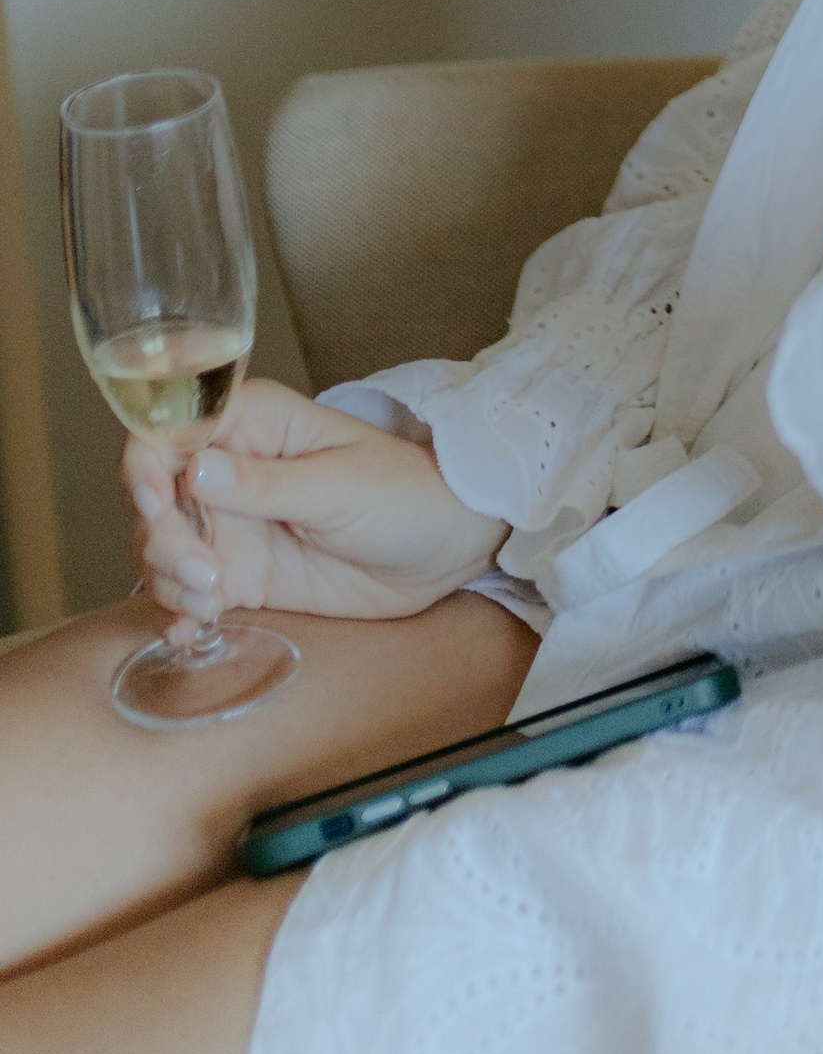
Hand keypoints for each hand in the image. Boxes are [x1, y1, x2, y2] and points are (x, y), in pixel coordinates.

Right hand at [125, 377, 510, 628]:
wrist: (444, 548)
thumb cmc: (406, 493)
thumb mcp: (341, 486)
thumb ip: (267, 483)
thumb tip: (196, 468)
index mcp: (253, 422)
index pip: (171, 430)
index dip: (147, 465)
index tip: (157, 504)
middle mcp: (228, 469)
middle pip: (154, 497)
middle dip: (162, 538)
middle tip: (205, 574)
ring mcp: (230, 524)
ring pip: (160, 547)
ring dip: (167, 579)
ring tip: (210, 601)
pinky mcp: (239, 573)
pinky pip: (186, 592)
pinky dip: (176, 612)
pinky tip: (191, 631)